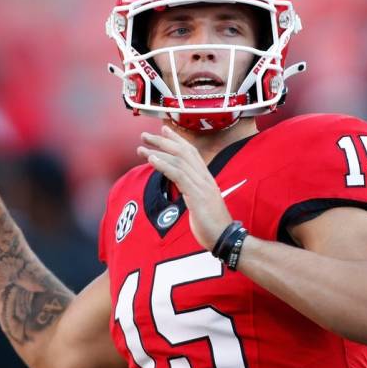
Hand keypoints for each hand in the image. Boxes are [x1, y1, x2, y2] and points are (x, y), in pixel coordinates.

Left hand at [137, 125, 231, 249]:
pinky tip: (152, 159)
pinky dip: (164, 164)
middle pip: (183, 151)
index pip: (191, 151)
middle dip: (163, 141)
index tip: (163, 130)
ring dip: (158, 151)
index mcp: (206, 178)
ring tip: (141, 148)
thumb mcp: (201, 204)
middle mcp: (205, 177)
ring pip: (179, 160)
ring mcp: (202, 184)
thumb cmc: (212, 225)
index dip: (177, 139)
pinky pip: (178, 174)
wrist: (225, 238)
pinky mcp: (197, 194)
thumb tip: (182, 188)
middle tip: (144, 135)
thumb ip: (192, 192)